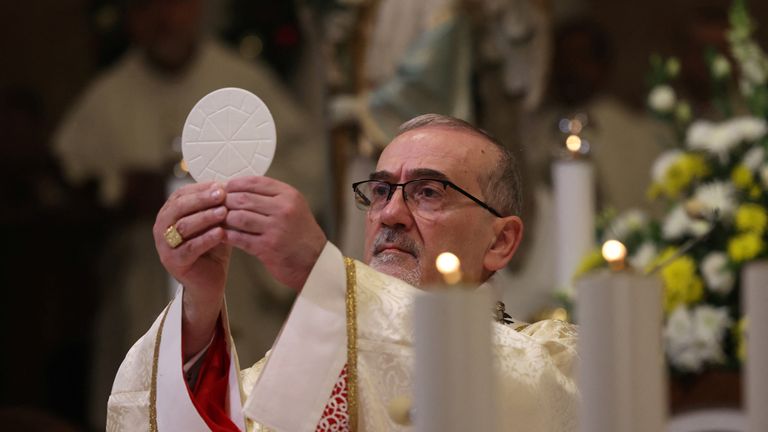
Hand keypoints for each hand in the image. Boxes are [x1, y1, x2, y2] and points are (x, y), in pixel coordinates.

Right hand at [153, 182, 228, 358]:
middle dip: (202, 199)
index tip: (222, 185)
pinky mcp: (174, 262)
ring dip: (204, 217)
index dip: (202, 189)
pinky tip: (220, 233)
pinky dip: (205, 239)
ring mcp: (165, 246)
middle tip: (222, 194)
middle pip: (179, 208)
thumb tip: (230, 183)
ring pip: (183, 226)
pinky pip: (189, 248)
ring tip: (224, 212)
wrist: (209, 281)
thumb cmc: (212, 248)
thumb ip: (217, 205)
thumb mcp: (215, 222)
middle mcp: (162, 227)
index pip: (182, 194)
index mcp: (170, 213)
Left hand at [223, 176, 326, 290]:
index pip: (255, 182)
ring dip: (225, 219)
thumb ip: (272, 197)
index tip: (225, 188)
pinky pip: (239, 238)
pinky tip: (222, 236)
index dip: (235, 184)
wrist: (315, 262)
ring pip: (238, 217)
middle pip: (243, 198)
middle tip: (216, 205)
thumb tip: (241, 188)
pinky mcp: (267, 247)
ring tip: (219, 221)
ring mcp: (276, 228)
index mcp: (289, 195)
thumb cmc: (301, 235)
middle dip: (226, 201)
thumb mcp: (294, 207)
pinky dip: (227, 236)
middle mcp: (284, 209)